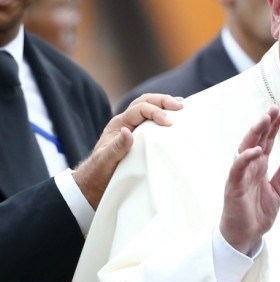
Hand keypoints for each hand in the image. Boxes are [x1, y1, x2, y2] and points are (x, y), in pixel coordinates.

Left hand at [73, 93, 183, 208]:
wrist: (96, 180)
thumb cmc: (100, 171)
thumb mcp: (106, 160)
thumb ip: (117, 146)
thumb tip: (127, 131)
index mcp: (119, 124)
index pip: (139, 109)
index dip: (155, 112)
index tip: (169, 123)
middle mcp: (126, 121)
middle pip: (145, 101)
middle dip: (163, 101)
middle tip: (180, 105)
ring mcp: (133, 126)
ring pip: (149, 105)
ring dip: (165, 104)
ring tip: (182, 105)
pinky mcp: (140, 133)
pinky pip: (152, 118)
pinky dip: (165, 113)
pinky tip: (177, 116)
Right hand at [220, 106, 279, 253]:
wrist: (245, 236)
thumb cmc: (257, 214)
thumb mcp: (278, 192)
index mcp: (260, 167)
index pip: (267, 142)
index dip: (274, 127)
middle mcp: (249, 167)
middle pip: (256, 140)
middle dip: (264, 124)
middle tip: (273, 109)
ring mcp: (240, 175)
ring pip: (245, 149)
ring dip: (254, 135)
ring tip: (263, 121)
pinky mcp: (233, 187)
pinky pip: (237, 169)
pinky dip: (245, 159)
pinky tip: (255, 150)